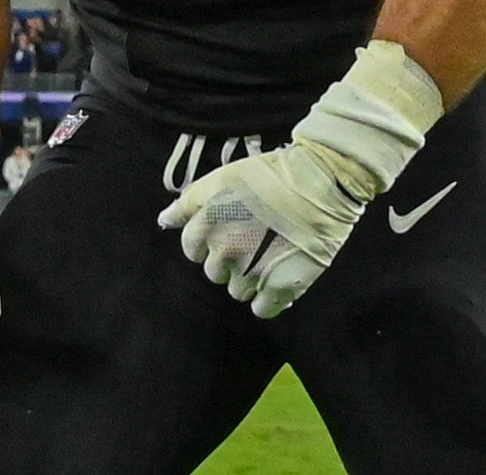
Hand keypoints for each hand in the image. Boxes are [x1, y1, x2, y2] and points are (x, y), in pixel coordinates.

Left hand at [159, 139, 374, 317]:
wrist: (321, 181)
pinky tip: (278, 281)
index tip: (228, 231)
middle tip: (254, 241)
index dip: (208, 241)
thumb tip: (164, 220)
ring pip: (237, 291)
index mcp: (208, 224)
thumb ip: (188, 202)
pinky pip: (262, 309)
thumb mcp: (222, 178)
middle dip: (229, 260)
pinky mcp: (281, 288)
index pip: (191, 248)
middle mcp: (225, 250)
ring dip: (249, 279)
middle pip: (214, 271)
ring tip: (270, 256)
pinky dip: (268, 300)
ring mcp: (252, 272)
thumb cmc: (271, 175)